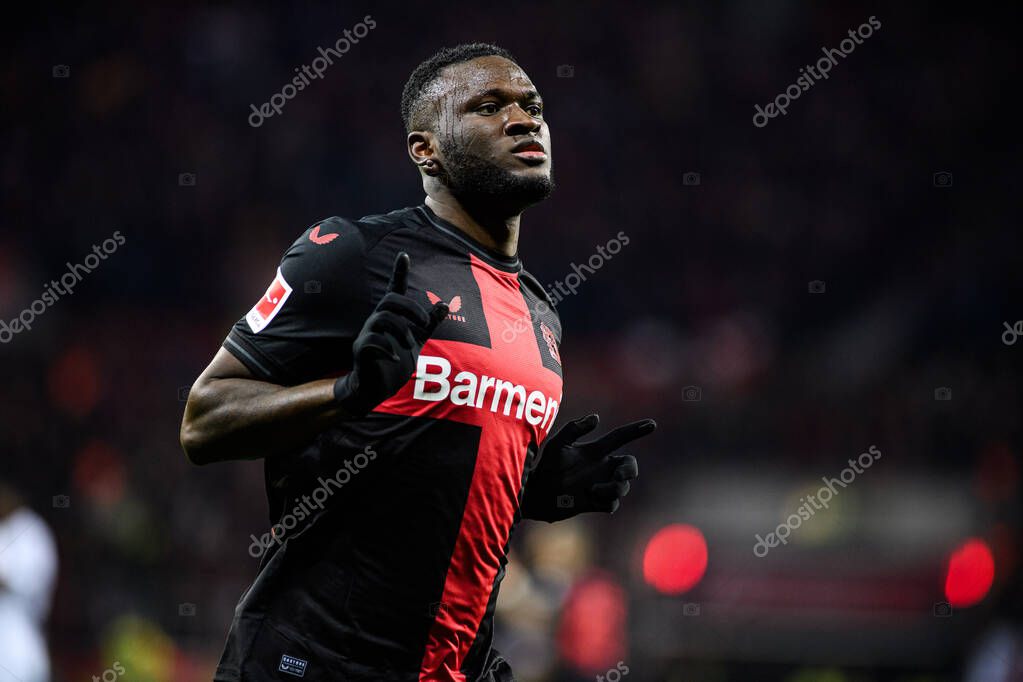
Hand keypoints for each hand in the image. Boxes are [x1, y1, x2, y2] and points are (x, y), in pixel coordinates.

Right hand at [333, 252, 447, 416]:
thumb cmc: (395, 360)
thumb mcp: (416, 340)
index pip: (394, 289)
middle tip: (424, 322)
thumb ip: (428, 324)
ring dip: (401, 330)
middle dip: (410, 308)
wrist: (376, 387)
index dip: (399, 273)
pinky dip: (388, 348)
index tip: (404, 255)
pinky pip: (371, 341)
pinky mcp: (361, 351)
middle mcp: (376, 321)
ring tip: (411, 344)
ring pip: (382, 319)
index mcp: (391, 316)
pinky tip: (397, 359)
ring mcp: (367, 335)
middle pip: (389, 300)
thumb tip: (445, 305)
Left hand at [520, 413, 656, 522]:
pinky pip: (611, 503)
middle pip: (630, 466)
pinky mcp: (596, 503)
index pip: (620, 437)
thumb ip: (574, 429)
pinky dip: (605, 501)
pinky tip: (589, 498)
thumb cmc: (546, 466)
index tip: (652, 423)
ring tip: (592, 490)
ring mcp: (600, 485)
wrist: (537, 494)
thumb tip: (596, 418)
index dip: (636, 430)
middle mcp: (601, 468)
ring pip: (623, 487)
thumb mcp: (558, 444)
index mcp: (595, 451)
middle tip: (618, 476)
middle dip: (630, 470)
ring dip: (612, 488)